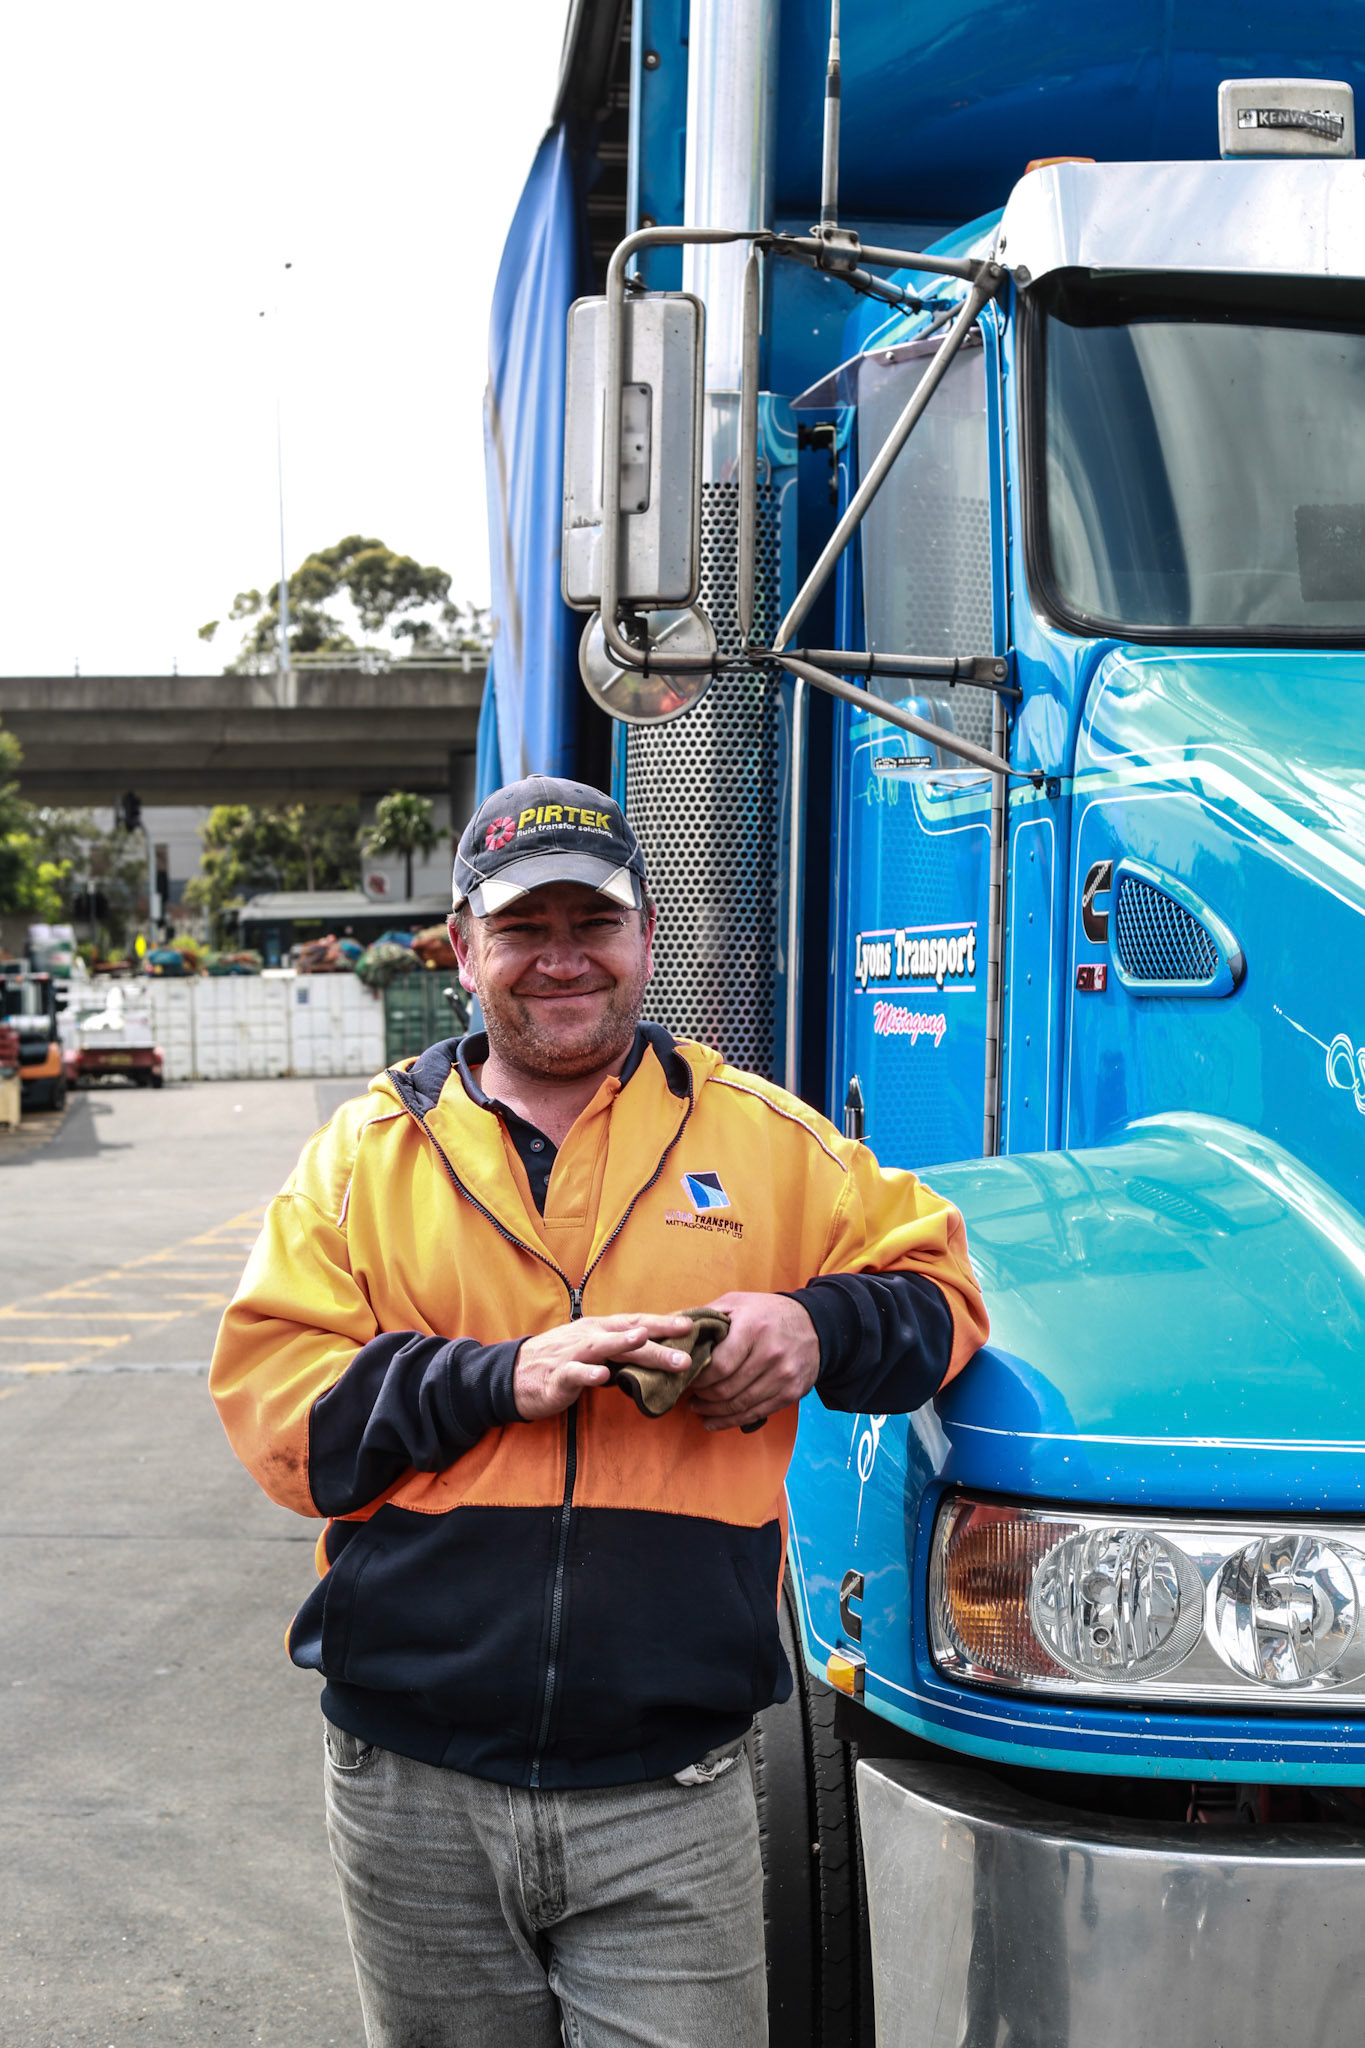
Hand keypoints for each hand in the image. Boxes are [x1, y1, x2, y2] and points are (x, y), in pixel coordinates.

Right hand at [514, 1311, 694, 1421]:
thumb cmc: (561, 1362)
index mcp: (600, 1329)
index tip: (690, 1326)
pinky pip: (574, 1373)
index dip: (662, 1323)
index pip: (636, 1322)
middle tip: (685, 1351)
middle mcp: (589, 1336)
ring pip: (602, 1347)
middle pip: (627, 1334)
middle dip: (657, 1340)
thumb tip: (658, 1353)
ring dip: (623, 1343)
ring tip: (643, 1341)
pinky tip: (602, 1375)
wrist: (515, 1375)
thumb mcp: (594, 1351)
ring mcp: (572, 1354)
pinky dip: (588, 1373)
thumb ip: (622, 1352)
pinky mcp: (557, 1375)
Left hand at [688, 1292, 819, 1431]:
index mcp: (753, 1328)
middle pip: (727, 1389)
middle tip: (690, 1395)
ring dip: (713, 1411)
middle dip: (703, 1397)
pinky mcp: (791, 1392)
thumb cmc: (768, 1313)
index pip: (718, 1366)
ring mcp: (784, 1375)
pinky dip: (730, 1421)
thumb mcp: (738, 1302)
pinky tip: (713, 1421)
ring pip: (739, 1405)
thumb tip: (674, 1329)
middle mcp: (771, 1353)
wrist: (816, 1325)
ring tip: (698, 1408)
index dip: (698, 1378)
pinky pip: (756, 1413)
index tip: (687, 1378)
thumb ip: (707, 1315)